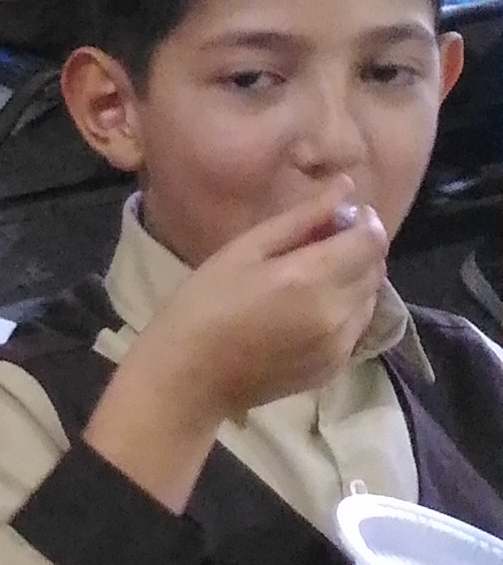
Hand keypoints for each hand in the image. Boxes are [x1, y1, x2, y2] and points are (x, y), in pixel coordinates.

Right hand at [86, 189, 388, 510]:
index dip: (365, 221)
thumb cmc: (203, 303)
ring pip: (369, 299)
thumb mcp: (245, 249)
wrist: (188, 377)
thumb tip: (344, 187)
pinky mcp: (333, 368)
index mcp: (312, 278)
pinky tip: (308, 309)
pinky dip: (345, 310)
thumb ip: (301, 218)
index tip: (341, 215)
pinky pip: (355, 328)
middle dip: (359, 248)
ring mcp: (338, 346)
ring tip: (314, 276)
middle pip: (375, 269)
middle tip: (322, 243)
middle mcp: (336, 313)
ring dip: (354, 280)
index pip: (371, 240)